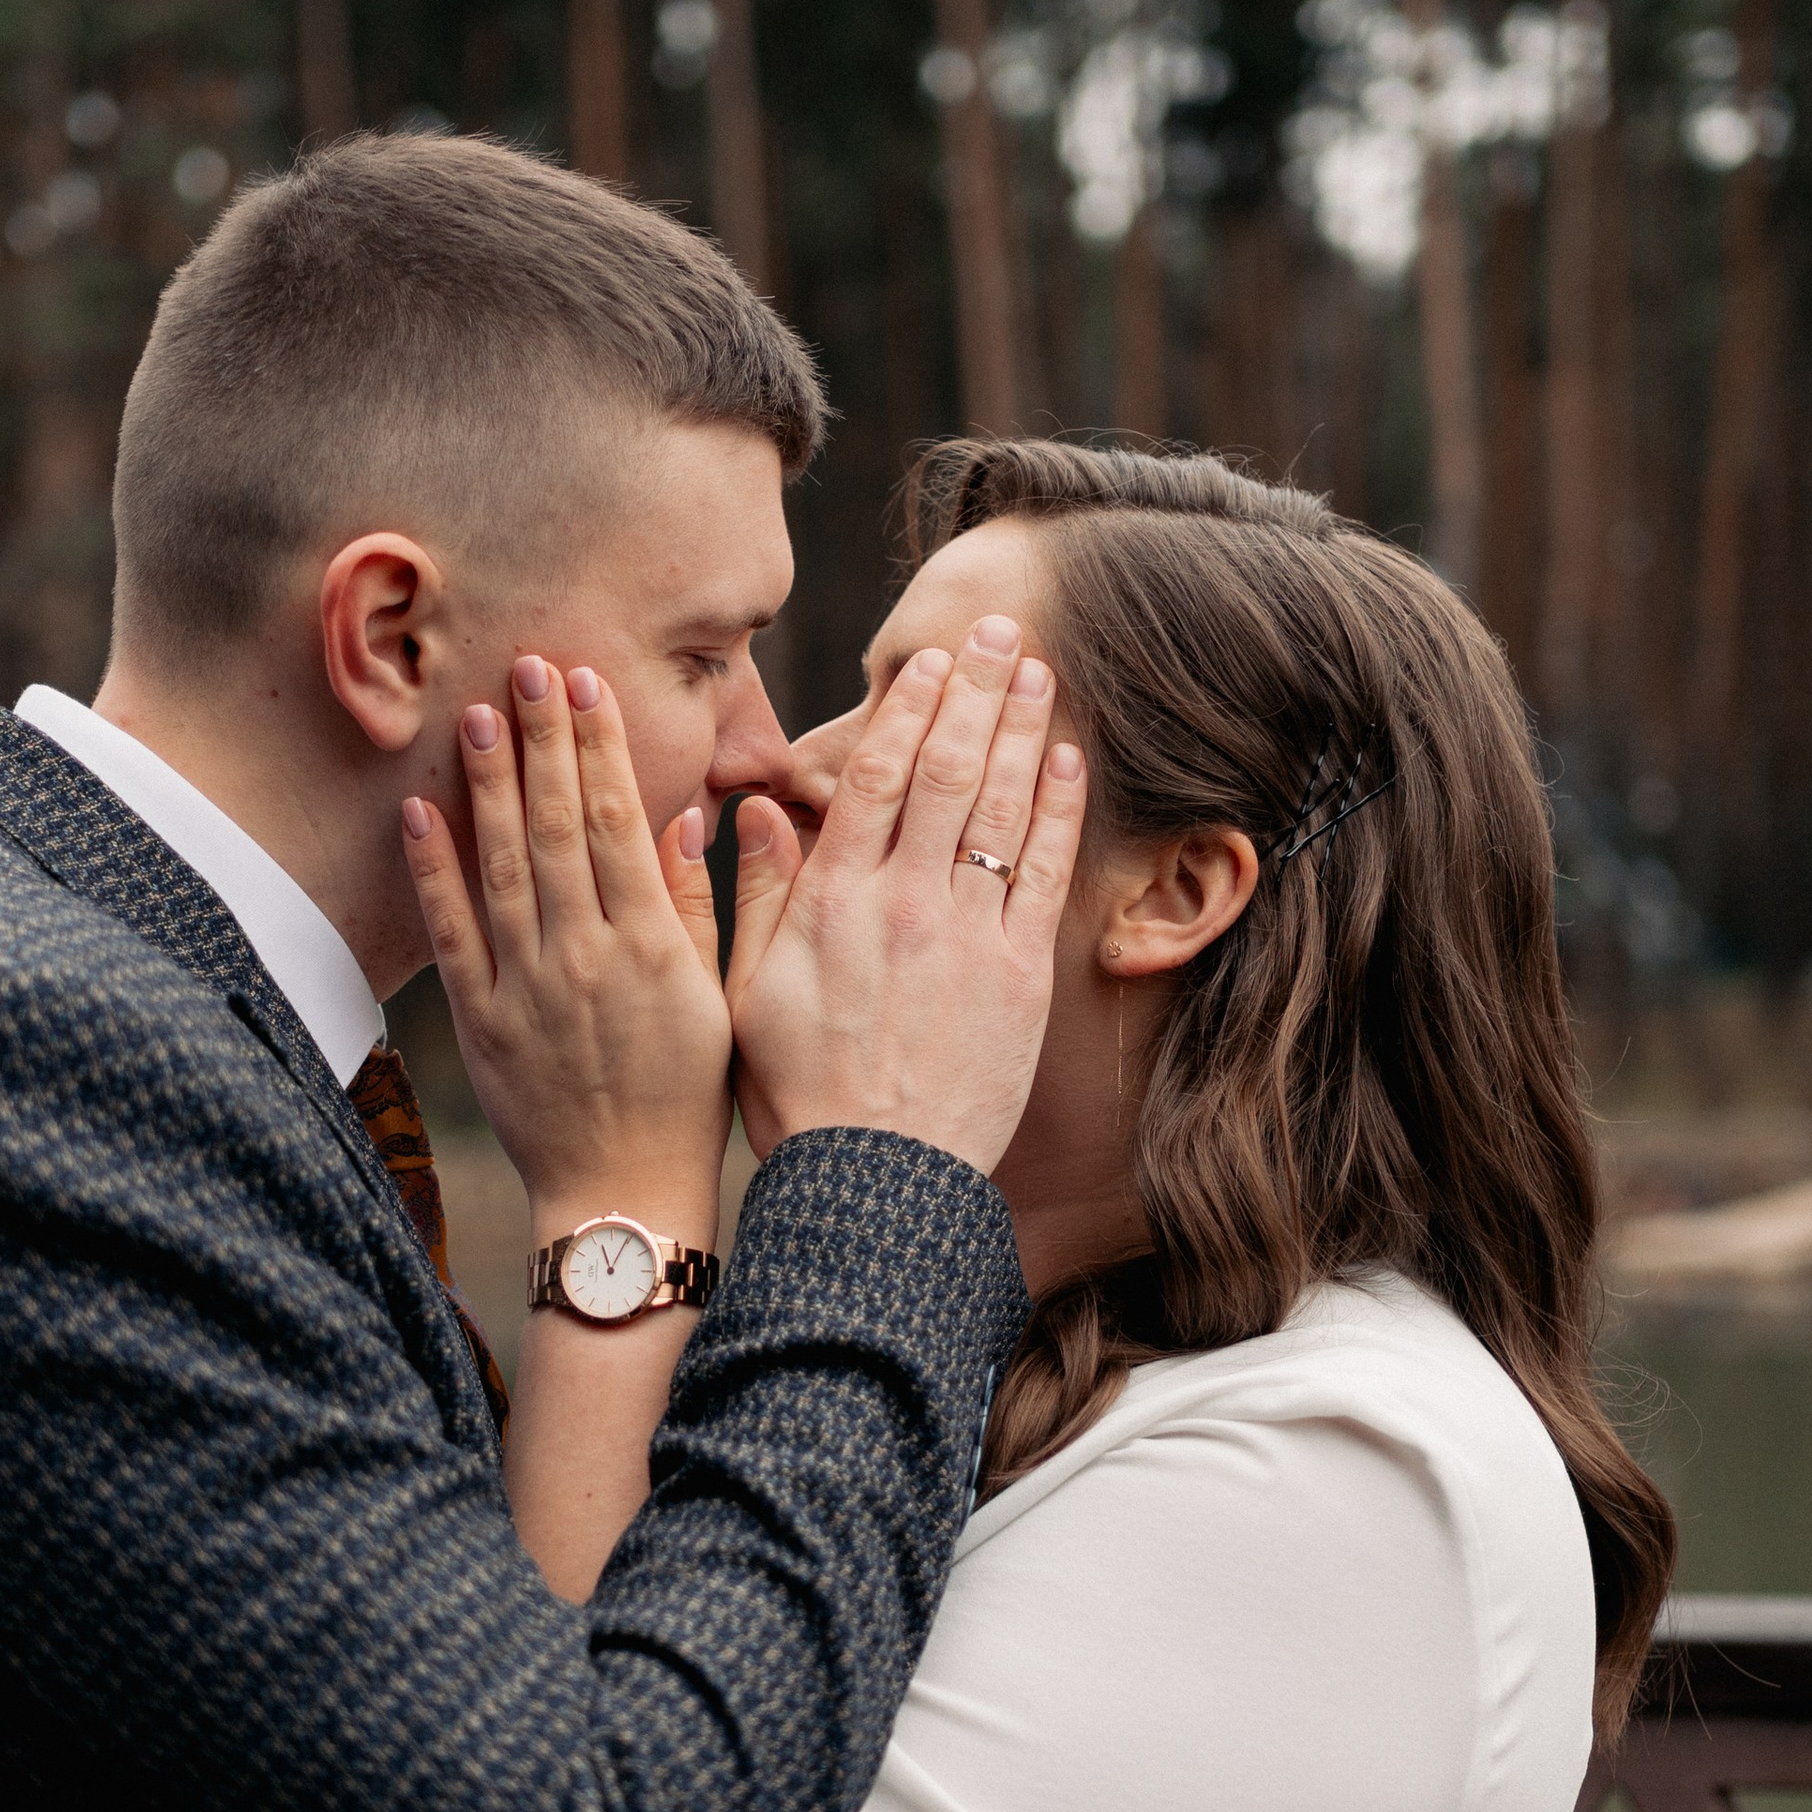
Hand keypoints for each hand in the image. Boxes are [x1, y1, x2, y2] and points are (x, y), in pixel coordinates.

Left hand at [401, 652, 733, 1242]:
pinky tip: (420, 811)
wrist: (622, 1193)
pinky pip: (451, 932)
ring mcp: (526, 988)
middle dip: (540, 739)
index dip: (596, 745)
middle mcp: (585, 956)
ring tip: (478, 713)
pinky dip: (432, 870)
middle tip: (525, 663)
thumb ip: (706, 907)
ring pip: (501, 865)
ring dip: (488, 784)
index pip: (616, 820)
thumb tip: (685, 819)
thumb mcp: (724, 1000)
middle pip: (554, 825)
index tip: (583, 682)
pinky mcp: (480, 1021)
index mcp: (651, 945)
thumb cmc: (690, 1097)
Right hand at [726, 618, 1085, 1173]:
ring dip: (1022, 730)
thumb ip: (755, 895)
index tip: (924, 658)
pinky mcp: (1019, 978)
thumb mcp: (744, 995)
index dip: (904, 708)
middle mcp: (902, 905)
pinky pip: (1042, 875)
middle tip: (998, 628)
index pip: (874, 777)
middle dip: (974, 690)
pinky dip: (1056, 811)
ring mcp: (967, 938)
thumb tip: (757, 808)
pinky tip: (1067, 761)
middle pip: (946, 770)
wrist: (874, 1183)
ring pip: (999, 808)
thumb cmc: (798, 1097)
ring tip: (1039, 669)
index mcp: (831, 903)